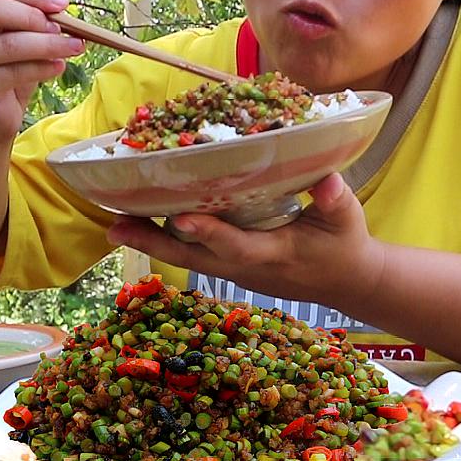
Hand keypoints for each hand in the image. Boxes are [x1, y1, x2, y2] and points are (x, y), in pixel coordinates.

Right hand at [0, 0, 84, 145]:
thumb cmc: (8, 75)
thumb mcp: (21, 38)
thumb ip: (27, 5)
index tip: (63, 4)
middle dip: (34, 15)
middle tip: (64, 26)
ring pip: (9, 44)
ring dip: (48, 44)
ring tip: (74, 47)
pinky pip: (13, 72)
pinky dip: (42, 68)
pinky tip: (59, 68)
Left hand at [106, 173, 386, 304]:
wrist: (346, 280)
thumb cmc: (345, 244)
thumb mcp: (348, 219)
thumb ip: (336, 199)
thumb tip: (328, 179)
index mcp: (274, 254)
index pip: (237, 246)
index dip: (209, 233)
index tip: (178, 217)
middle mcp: (245, 266)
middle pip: (193, 256)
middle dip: (153, 241)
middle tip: (115, 226)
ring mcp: (234, 269)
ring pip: (186, 256)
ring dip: (149, 240)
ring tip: (113, 223)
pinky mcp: (229, 264)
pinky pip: (192, 252)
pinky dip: (165, 238)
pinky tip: (139, 220)